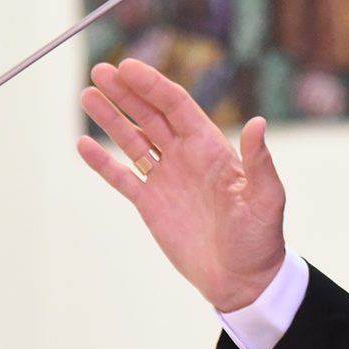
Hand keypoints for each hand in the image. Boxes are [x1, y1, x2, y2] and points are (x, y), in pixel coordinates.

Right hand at [77, 59, 287, 311]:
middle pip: (149, 115)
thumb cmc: (260, 239)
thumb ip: (258, 162)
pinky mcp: (151, 204)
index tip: (127, 67)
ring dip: (110, 118)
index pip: (176, 106)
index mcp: (211, 148)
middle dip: (125, 92)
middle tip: (100, 70)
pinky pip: (122, 177)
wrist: (243, 281)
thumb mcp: (265, 200)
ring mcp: (166, 179)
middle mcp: (186, 157)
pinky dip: (102, 162)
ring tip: (87, 95)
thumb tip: (259, 124)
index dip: (151, 85)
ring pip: (132, 140)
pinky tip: (83, 145)